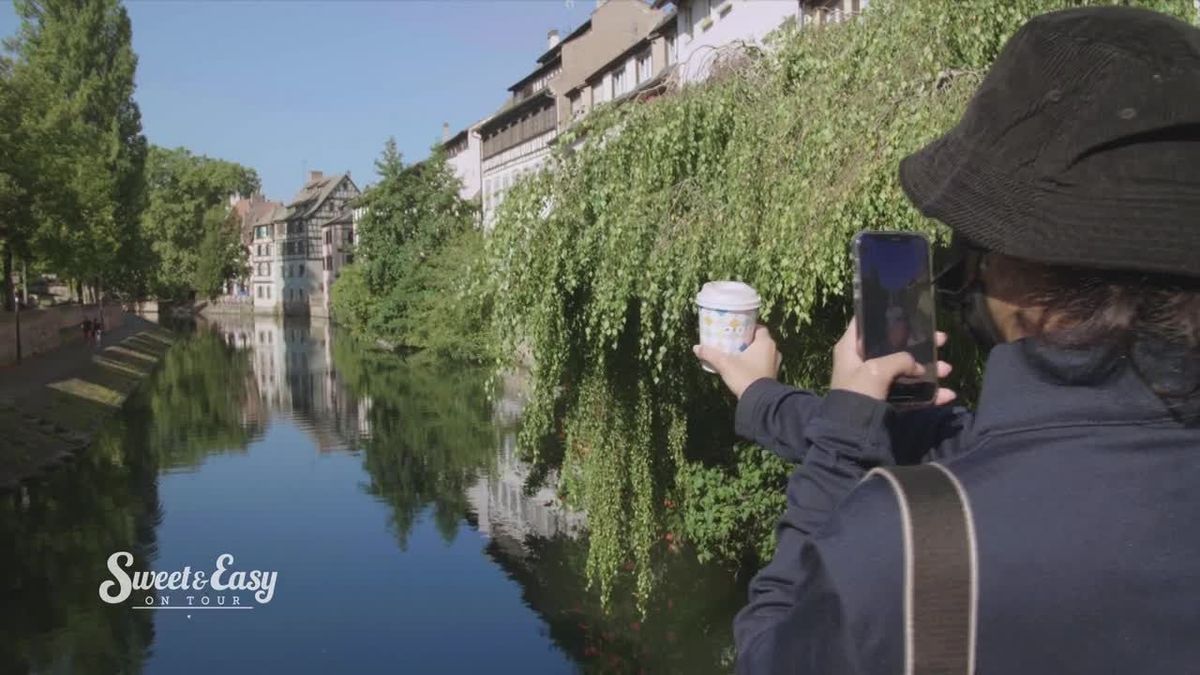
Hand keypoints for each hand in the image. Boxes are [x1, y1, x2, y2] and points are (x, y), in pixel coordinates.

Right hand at [693, 325, 781, 398]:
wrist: (759, 401)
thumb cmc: (745, 376)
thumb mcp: (725, 364)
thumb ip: (711, 354)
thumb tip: (696, 348)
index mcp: (766, 343)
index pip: (760, 328)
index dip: (749, 327)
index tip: (738, 330)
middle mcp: (774, 351)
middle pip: (760, 341)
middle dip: (748, 341)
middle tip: (734, 342)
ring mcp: (775, 365)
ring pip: (763, 354)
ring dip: (752, 353)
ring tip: (737, 355)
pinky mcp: (773, 376)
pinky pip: (764, 365)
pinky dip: (755, 364)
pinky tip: (744, 368)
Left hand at [830, 318, 955, 404]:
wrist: (851, 434)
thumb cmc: (858, 393)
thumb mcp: (876, 369)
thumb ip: (900, 360)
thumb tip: (918, 366)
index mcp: (850, 348)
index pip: (865, 322)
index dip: (885, 315)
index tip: (909, 311)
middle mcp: (862, 362)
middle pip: (894, 346)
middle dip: (920, 344)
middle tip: (942, 339)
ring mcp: (875, 383)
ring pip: (906, 370)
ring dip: (929, 369)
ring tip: (947, 369)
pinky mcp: (886, 402)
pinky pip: (911, 394)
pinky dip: (929, 394)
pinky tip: (947, 395)